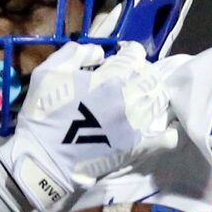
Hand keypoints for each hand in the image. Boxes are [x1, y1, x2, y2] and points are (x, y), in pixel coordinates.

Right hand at [0, 42, 175, 210]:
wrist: (43, 160)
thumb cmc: (43, 115)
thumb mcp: (48, 72)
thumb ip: (75, 53)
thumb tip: (99, 52)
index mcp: (109, 77)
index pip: (135, 55)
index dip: (129, 53)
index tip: (122, 58)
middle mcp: (128, 97)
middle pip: (151, 76)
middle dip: (143, 73)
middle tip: (132, 79)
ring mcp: (135, 124)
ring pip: (160, 101)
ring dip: (154, 96)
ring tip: (142, 100)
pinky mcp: (136, 147)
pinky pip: (165, 138)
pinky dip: (168, 132)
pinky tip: (165, 129)